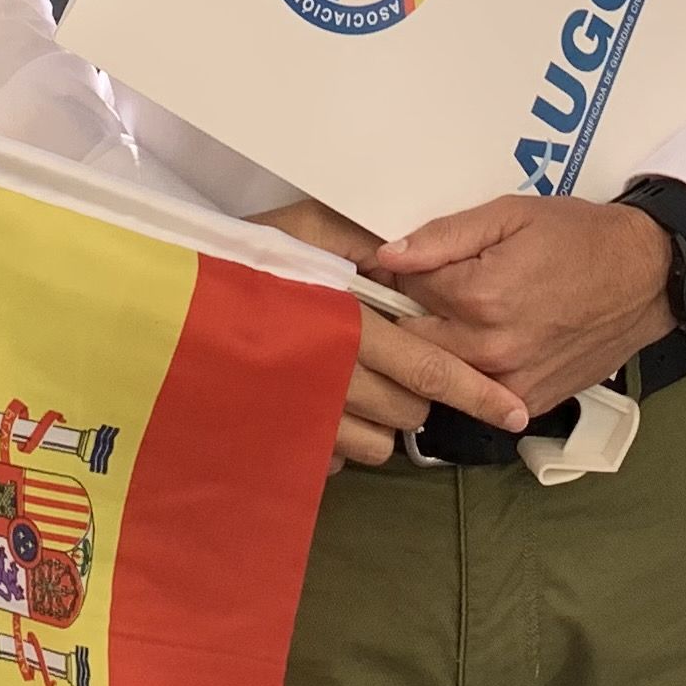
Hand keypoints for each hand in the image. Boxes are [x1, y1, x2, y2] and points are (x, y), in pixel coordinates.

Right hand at [245, 201, 532, 467]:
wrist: (171, 304)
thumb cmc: (244, 255)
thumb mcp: (307, 226)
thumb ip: (364, 241)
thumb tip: (412, 259)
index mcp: (352, 326)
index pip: (431, 368)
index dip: (476, 393)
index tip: (514, 414)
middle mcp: (335, 380)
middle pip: (409, 411)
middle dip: (419, 394)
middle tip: (399, 361)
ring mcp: (307, 417)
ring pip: (376, 444)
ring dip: (382, 420)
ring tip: (362, 382)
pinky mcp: (282, 440)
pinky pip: (333, 459)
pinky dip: (341, 439)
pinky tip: (328, 405)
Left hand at [367, 196, 675, 413]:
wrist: (645, 276)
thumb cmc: (581, 239)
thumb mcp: (511, 215)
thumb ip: (444, 236)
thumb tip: (388, 255)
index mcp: (480, 296)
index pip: (403, 289)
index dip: (400, 272)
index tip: (405, 264)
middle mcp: (490, 348)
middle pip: (412, 338)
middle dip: (409, 313)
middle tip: (429, 290)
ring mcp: (510, 383)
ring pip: (440, 371)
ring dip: (437, 345)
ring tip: (461, 314)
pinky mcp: (528, 402)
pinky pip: (475, 394)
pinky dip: (470, 371)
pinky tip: (488, 342)